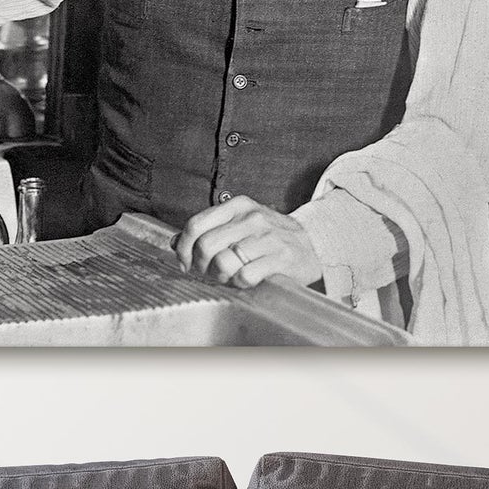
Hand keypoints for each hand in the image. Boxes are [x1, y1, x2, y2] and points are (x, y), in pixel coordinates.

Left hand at [175, 195, 322, 289]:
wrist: (313, 245)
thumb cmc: (271, 237)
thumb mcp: (240, 224)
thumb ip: (209, 230)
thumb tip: (175, 242)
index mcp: (238, 206)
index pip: (195, 225)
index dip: (183, 248)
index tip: (185, 262)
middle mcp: (252, 218)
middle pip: (206, 245)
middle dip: (201, 266)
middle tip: (208, 273)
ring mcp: (268, 237)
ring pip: (224, 261)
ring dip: (220, 276)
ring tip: (228, 276)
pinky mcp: (281, 258)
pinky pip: (245, 276)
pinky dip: (239, 283)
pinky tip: (245, 280)